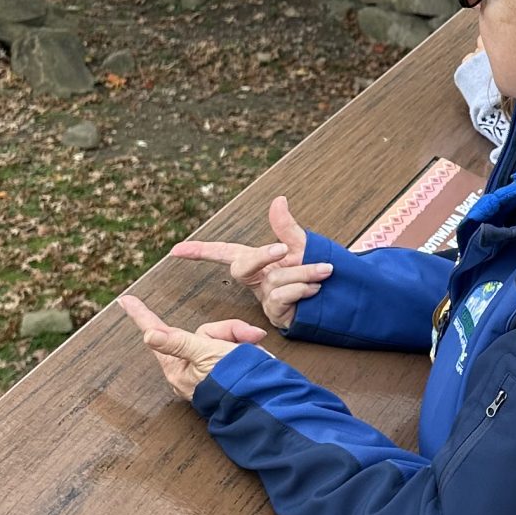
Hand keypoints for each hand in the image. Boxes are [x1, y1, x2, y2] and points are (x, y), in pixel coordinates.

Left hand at [119, 297, 266, 401]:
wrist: (267, 401)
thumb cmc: (235, 382)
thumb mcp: (206, 355)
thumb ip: (179, 343)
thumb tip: (149, 335)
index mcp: (179, 368)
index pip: (157, 334)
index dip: (141, 315)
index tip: (125, 300)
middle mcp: (191, 368)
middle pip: (202, 332)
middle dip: (227, 331)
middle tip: (246, 338)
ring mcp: (210, 369)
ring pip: (220, 337)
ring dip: (240, 339)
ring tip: (253, 349)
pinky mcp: (228, 369)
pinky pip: (233, 347)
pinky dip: (245, 346)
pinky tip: (255, 353)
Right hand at [173, 194, 329, 329]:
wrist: (339, 294)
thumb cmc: (316, 268)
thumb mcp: (303, 244)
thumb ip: (287, 227)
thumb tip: (279, 200)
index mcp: (256, 260)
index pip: (223, 252)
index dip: (199, 251)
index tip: (175, 250)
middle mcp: (257, 278)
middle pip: (241, 266)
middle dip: (262, 256)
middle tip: (282, 250)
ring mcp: (264, 297)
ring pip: (274, 280)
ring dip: (304, 273)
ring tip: (324, 271)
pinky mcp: (275, 314)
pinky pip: (281, 297)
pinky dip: (302, 289)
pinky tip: (315, 288)